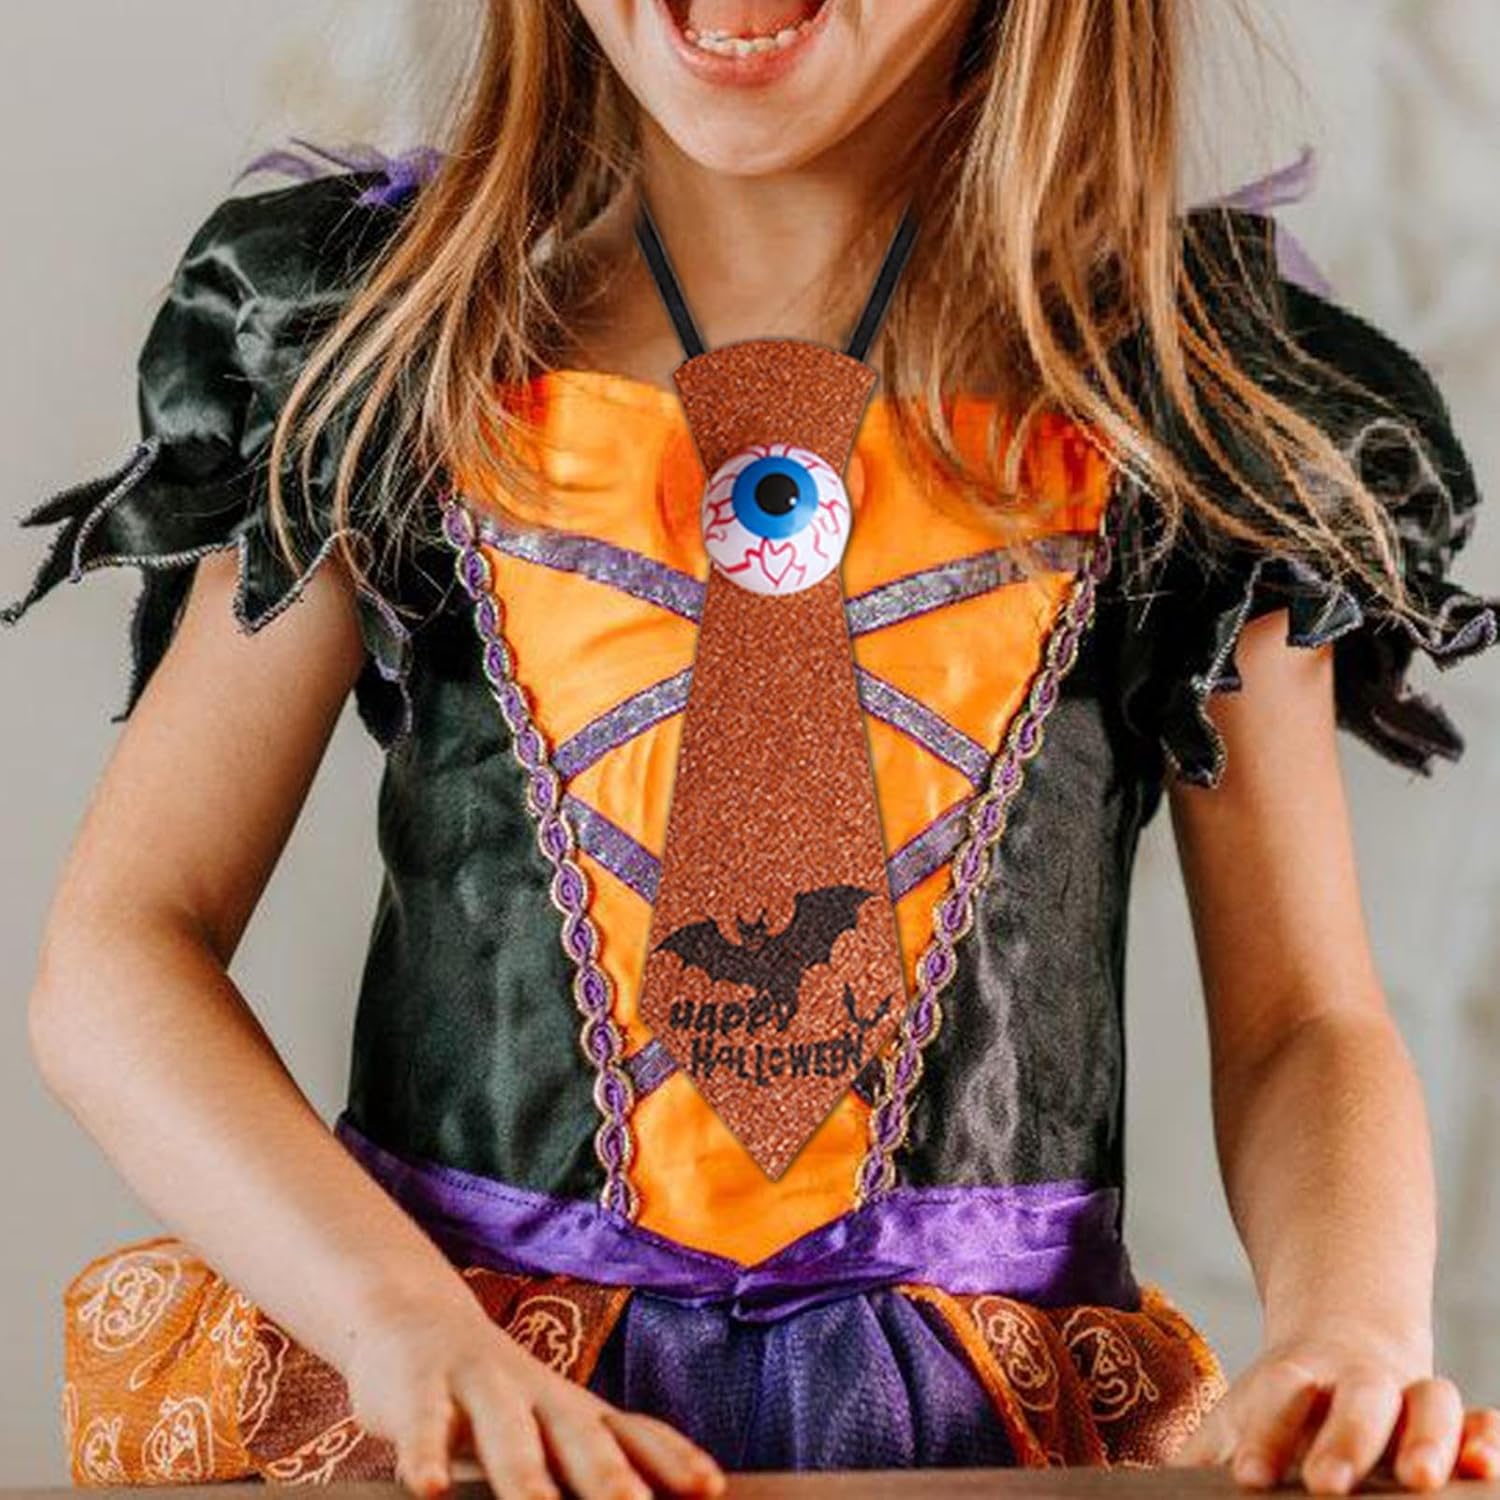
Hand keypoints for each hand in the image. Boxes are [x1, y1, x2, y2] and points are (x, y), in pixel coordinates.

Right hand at [343, 1280, 726, 1499]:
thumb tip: (659, 1492)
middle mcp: (533, 1392)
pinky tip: (429, 1489)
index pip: (631, 1433)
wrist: (411, 1314)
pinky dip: (425, 1454)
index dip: (670, 1458)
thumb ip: (592, 1459)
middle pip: (577, 1433)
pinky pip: (423, 1424)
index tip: (710, 1488)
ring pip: (504, 1429)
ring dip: (524, 1475)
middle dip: (608, 1477)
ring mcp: (477, 1383)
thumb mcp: (546, 1423)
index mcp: (571, 1407)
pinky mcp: (417, 1387)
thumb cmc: (493, 1391)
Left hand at [1169, 1327, 1499, 1492]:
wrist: (1339, 1350)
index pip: (1281, 1395)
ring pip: (1429, 1399)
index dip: (1268, 1432)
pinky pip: (1481, 1422)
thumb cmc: (1278, 1408)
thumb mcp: (1236, 1422)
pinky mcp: (1452, 1424)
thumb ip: (1199, 1457)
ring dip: (1428, 1436)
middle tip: (1327, 1484)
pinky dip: (1488, 1438)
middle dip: (1346, 1438)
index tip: (1249, 1477)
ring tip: (1423, 1480)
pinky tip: (1484, 1468)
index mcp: (1295, 1378)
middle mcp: (1357, 1382)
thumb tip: (1130, 1483)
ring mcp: (1410, 1397)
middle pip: (1356, 1398)